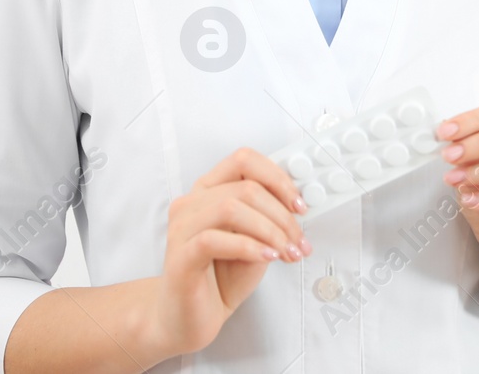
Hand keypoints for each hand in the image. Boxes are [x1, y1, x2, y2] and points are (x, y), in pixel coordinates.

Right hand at [152, 148, 311, 355]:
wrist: (193, 318)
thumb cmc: (222, 278)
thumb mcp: (256, 240)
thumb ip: (269, 219)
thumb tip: (297, 206)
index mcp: (209, 190)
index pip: (244, 161)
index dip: (278, 178)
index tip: (299, 205)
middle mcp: (191, 203)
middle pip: (245, 187)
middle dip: (282, 215)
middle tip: (298, 240)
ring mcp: (181, 229)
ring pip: (230, 208)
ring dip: (269, 230)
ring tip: (284, 252)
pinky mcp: (179, 257)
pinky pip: (213, 240)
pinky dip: (248, 246)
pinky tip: (266, 257)